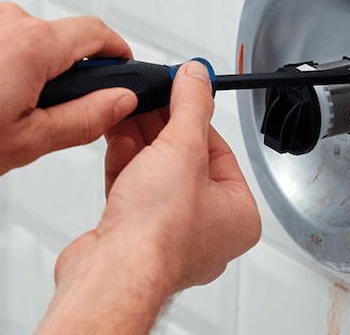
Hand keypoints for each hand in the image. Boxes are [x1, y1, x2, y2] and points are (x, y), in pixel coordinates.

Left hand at [0, 3, 137, 185]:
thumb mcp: (28, 142)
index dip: (119, 54)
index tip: (124, 72)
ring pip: (34, 44)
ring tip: (15, 115)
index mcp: (33, 46)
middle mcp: (9, 22)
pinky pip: (5, 42)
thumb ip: (86, 118)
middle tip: (60, 116)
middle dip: (73, 76)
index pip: (98, 34)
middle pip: (66, 40)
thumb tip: (120, 102)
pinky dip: (11, 67)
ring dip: (40, 73)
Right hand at [41, 62, 260, 333]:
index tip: (180, 90)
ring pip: (157, 174)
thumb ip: (190, 106)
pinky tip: (116, 135)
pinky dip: (124, 163)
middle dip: (162, 126)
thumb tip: (197, 77)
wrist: (111, 272)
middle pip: (186, 160)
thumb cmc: (157, 235)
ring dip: (140, 140)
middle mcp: (207, 228)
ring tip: (128, 107)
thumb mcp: (182, 149)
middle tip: (150, 94)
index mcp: (237, 214)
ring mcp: (169, 234)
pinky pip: (134, 190)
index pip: (220, 149)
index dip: (195, 115)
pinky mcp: (134, 235)